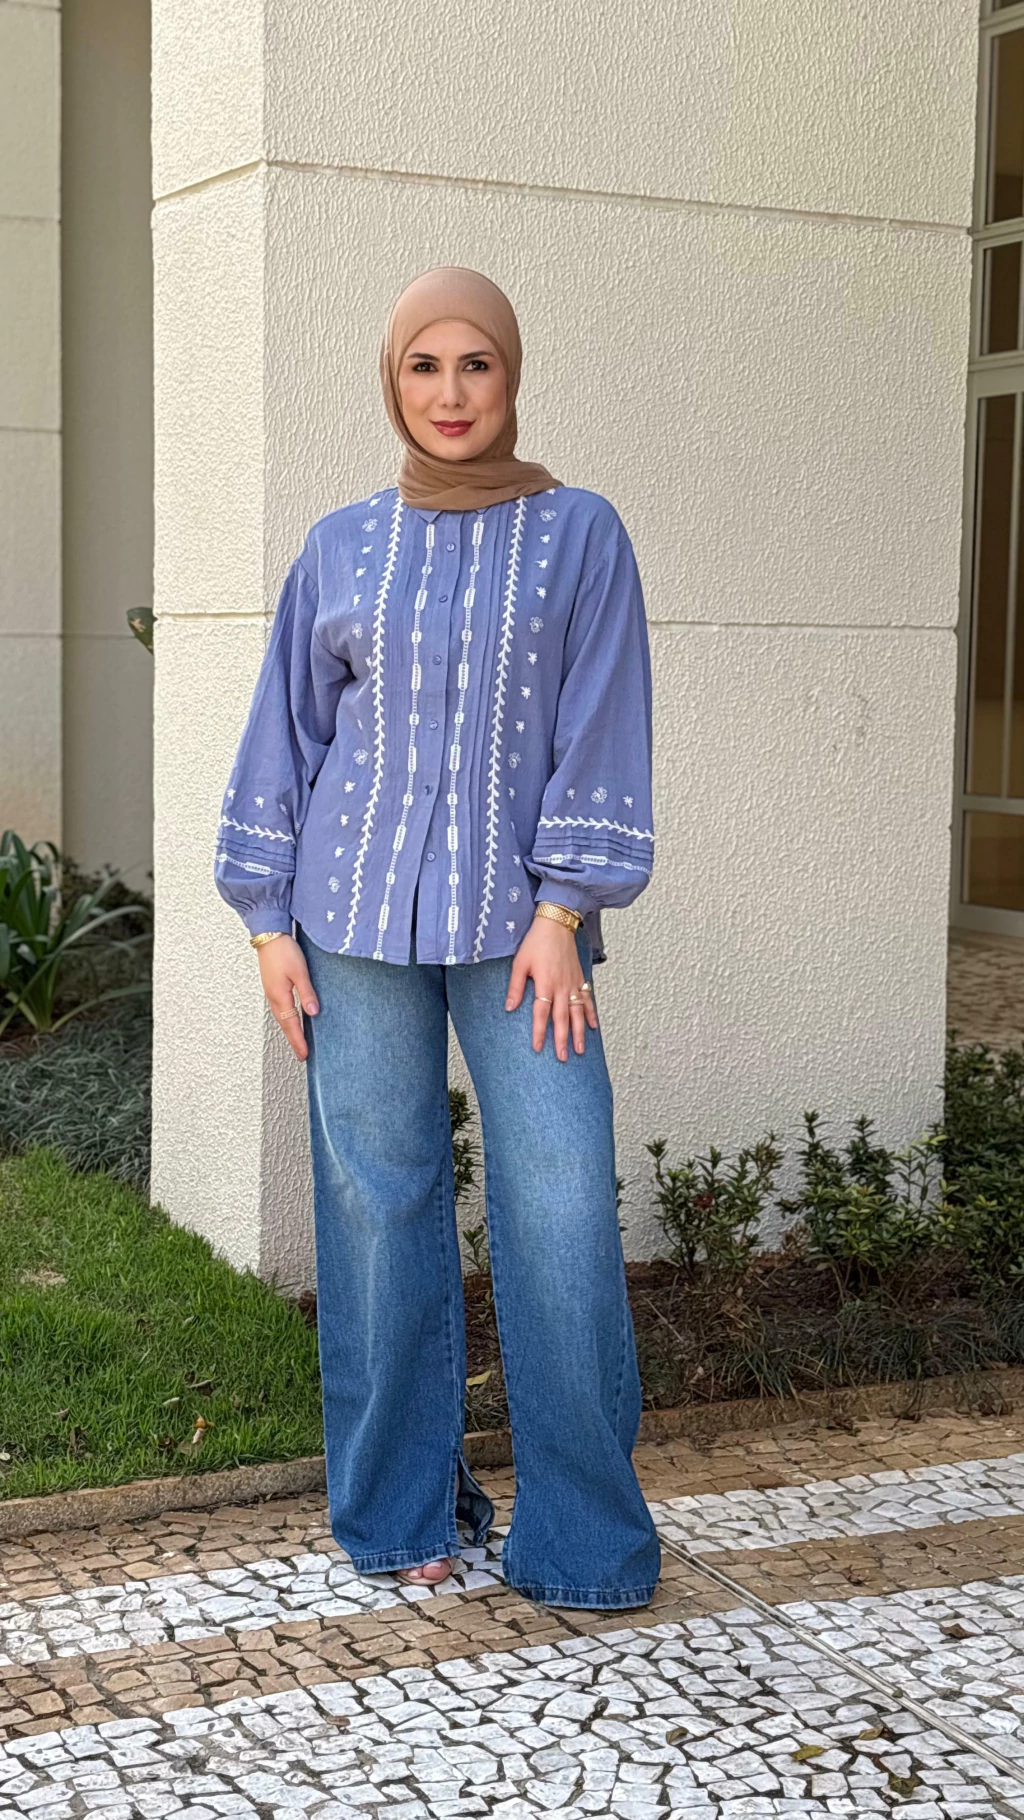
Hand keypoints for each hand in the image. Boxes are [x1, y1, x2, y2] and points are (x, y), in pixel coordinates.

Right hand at [255, 934, 317, 1060]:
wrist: (268, 934)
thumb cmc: (284, 950)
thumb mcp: (300, 971)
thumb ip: (307, 993)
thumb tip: (313, 1013)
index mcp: (279, 996)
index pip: (291, 1025)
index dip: (298, 1040)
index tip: (304, 1054)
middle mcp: (273, 997)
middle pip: (285, 1024)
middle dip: (293, 1040)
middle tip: (301, 1054)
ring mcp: (271, 991)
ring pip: (281, 1017)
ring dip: (290, 1030)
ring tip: (298, 1040)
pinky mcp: (272, 985)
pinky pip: (280, 1008)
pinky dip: (287, 1018)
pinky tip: (292, 1018)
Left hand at [505, 916, 597, 1060]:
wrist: (556, 924)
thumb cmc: (536, 942)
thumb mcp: (520, 962)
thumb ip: (515, 987)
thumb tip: (509, 1008)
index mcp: (545, 982)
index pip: (541, 1013)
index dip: (539, 1031)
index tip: (538, 1047)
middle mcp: (561, 986)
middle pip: (562, 1018)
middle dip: (562, 1039)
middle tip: (563, 1057)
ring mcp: (573, 983)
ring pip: (578, 1012)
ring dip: (579, 1032)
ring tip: (580, 1049)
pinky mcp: (580, 978)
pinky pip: (587, 1000)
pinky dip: (591, 1014)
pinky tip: (594, 1027)